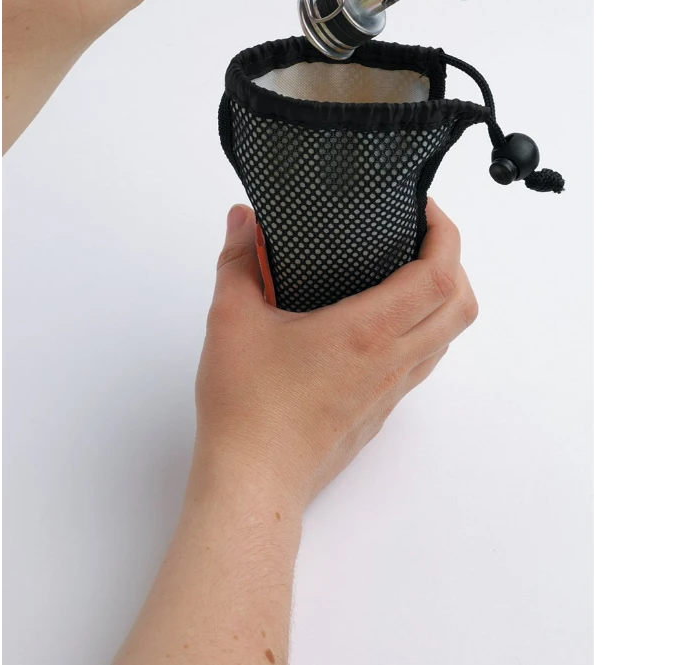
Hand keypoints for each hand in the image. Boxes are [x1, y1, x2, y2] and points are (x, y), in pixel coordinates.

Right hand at [192, 199, 478, 512]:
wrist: (253, 483)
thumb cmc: (246, 406)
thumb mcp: (231, 319)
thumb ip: (238, 260)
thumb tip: (242, 219)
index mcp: (368, 331)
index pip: (440, 274)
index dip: (445, 233)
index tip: (423, 209)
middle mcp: (392, 361)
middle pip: (461, 305)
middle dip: (454, 262)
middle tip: (419, 236)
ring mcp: (390, 391)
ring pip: (446, 339)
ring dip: (442, 300)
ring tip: (403, 272)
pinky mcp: (379, 413)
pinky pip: (420, 363)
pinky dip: (419, 332)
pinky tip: (377, 323)